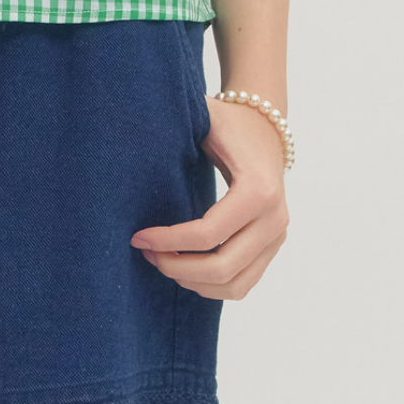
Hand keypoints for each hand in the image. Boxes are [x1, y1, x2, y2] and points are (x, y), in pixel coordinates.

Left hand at [130, 99, 288, 298]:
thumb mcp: (203, 118)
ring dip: (193, 282)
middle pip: (222, 267)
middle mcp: (274, 218)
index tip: (138, 237)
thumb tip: (126, 139)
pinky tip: (184, 268)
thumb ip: (173, 127)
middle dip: (176, 267)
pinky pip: (242, 284)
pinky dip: (211, 286)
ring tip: (163, 261)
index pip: (208, 233)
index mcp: (258, 189)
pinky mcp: (273, 246)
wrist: (265, 127)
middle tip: (148, 253)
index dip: (167, 241)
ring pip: (234, 284)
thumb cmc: (228, 123)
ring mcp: (277, 236)